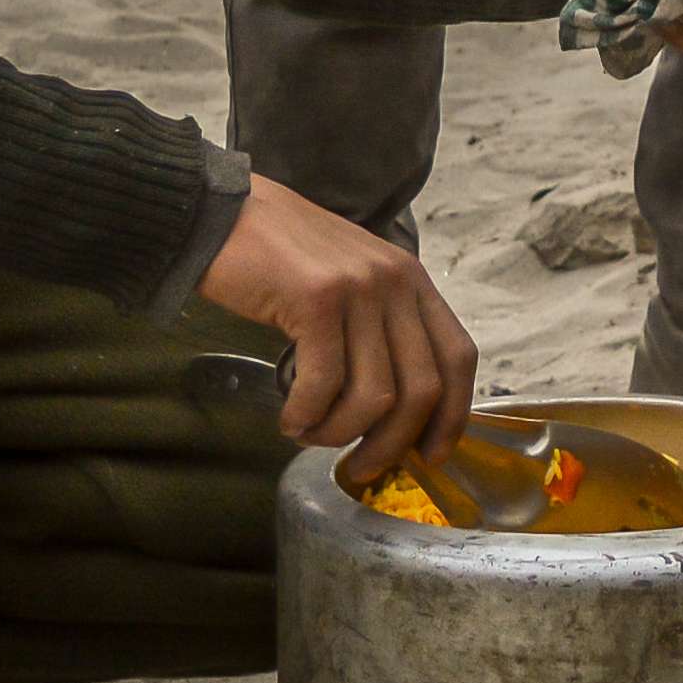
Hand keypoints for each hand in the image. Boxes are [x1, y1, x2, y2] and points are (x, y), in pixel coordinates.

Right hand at [200, 175, 482, 484]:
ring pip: (375, 396)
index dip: (452, 415)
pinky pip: (324, 383)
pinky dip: (307, 415)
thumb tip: (394, 414)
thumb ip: (379, 331)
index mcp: (412, 279)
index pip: (459, 357)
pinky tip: (289, 419)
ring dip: (340, 433)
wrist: (224, 215)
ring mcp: (359, 288)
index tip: (429, 455)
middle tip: (360, 467)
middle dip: (392, 444)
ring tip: (310, 433)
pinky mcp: (317, 299)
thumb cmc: (282, 259)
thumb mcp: (352, 284)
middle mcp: (396, 280)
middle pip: (422, 389)